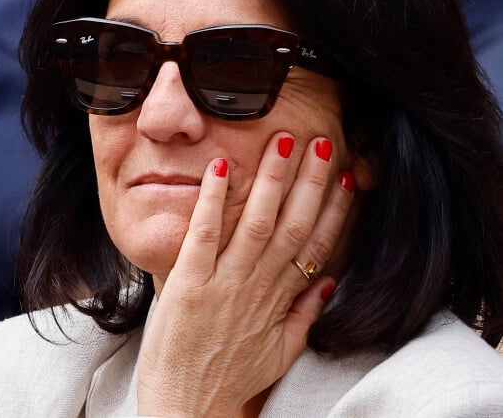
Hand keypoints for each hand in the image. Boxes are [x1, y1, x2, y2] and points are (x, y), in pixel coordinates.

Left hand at [137, 133, 353, 416]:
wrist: (187, 409)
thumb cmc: (232, 376)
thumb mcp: (281, 351)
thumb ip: (306, 314)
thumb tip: (330, 282)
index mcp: (282, 299)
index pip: (318, 245)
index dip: (336, 210)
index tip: (346, 178)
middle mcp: (258, 286)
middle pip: (293, 225)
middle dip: (310, 182)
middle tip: (322, 143)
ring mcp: (224, 284)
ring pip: (256, 222)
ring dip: (271, 180)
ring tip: (283, 143)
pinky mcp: (188, 285)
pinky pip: (204, 235)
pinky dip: (213, 201)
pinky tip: (220, 168)